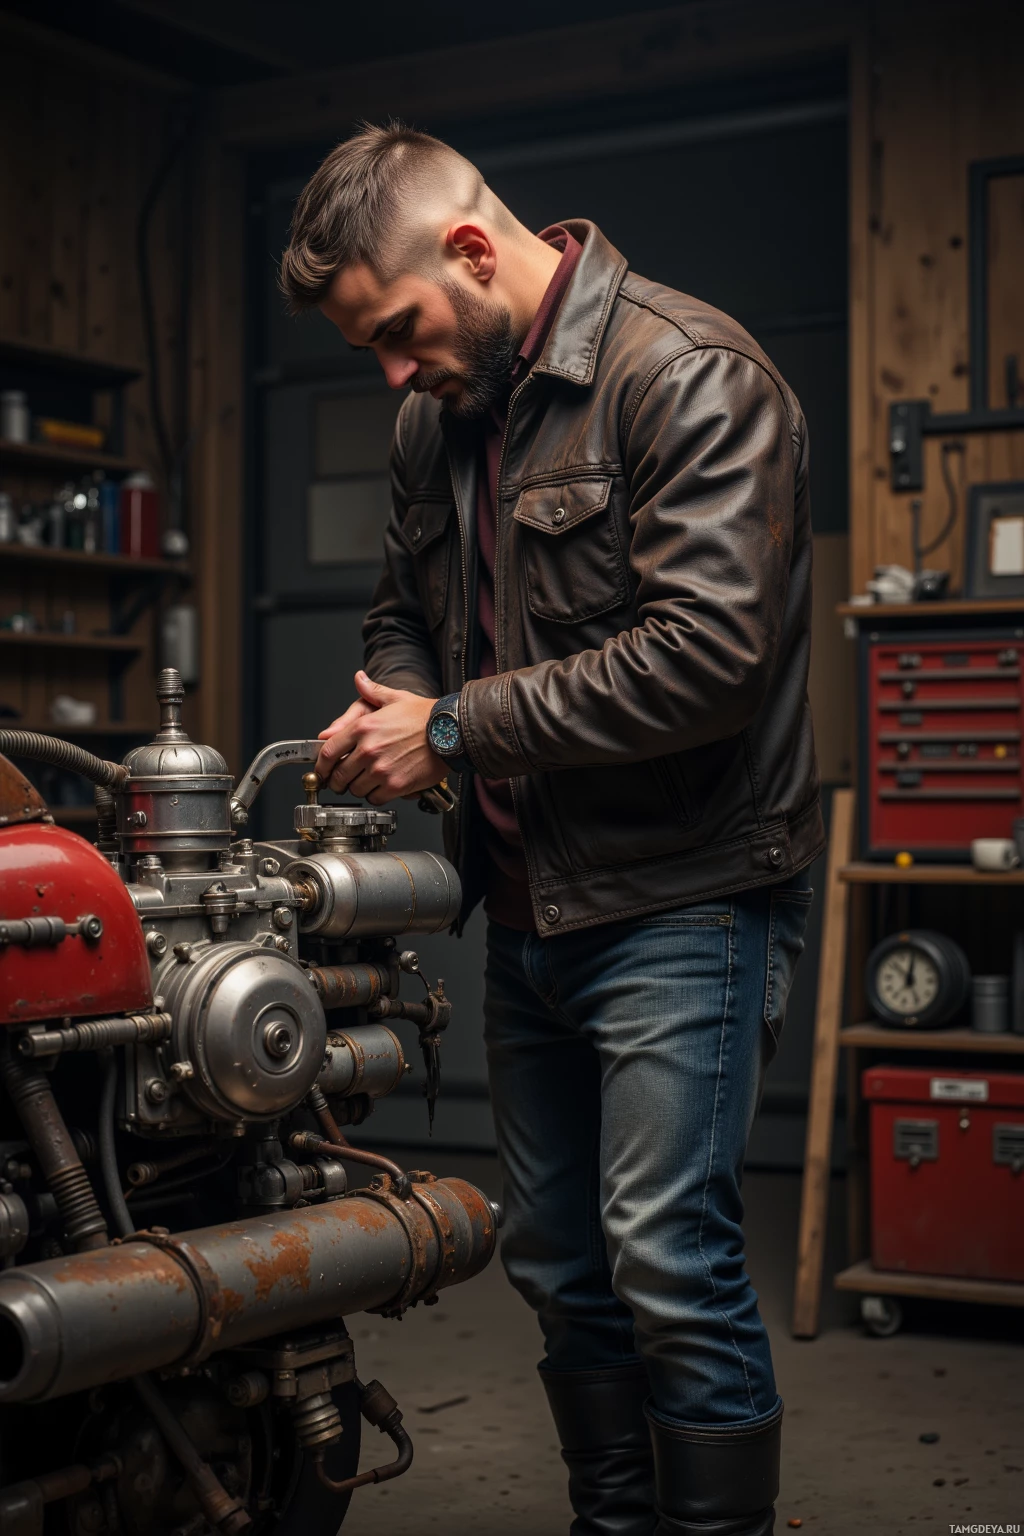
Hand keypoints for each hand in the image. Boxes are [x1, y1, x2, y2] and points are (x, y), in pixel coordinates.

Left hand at [315, 671, 446, 803]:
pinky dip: (375, 796)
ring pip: (356, 789)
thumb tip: (359, 679)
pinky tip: (380, 788)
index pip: (328, 752)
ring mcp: (381, 769)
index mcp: (363, 727)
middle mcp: (369, 750)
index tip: (322, 771)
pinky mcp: (395, 785)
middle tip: (341, 782)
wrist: (452, 732)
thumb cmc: (426, 716)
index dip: (321, 766)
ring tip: (364, 783)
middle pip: (338, 776)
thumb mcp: (395, 697)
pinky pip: (375, 798)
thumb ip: (372, 691)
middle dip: (336, 781)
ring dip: (357, 788)